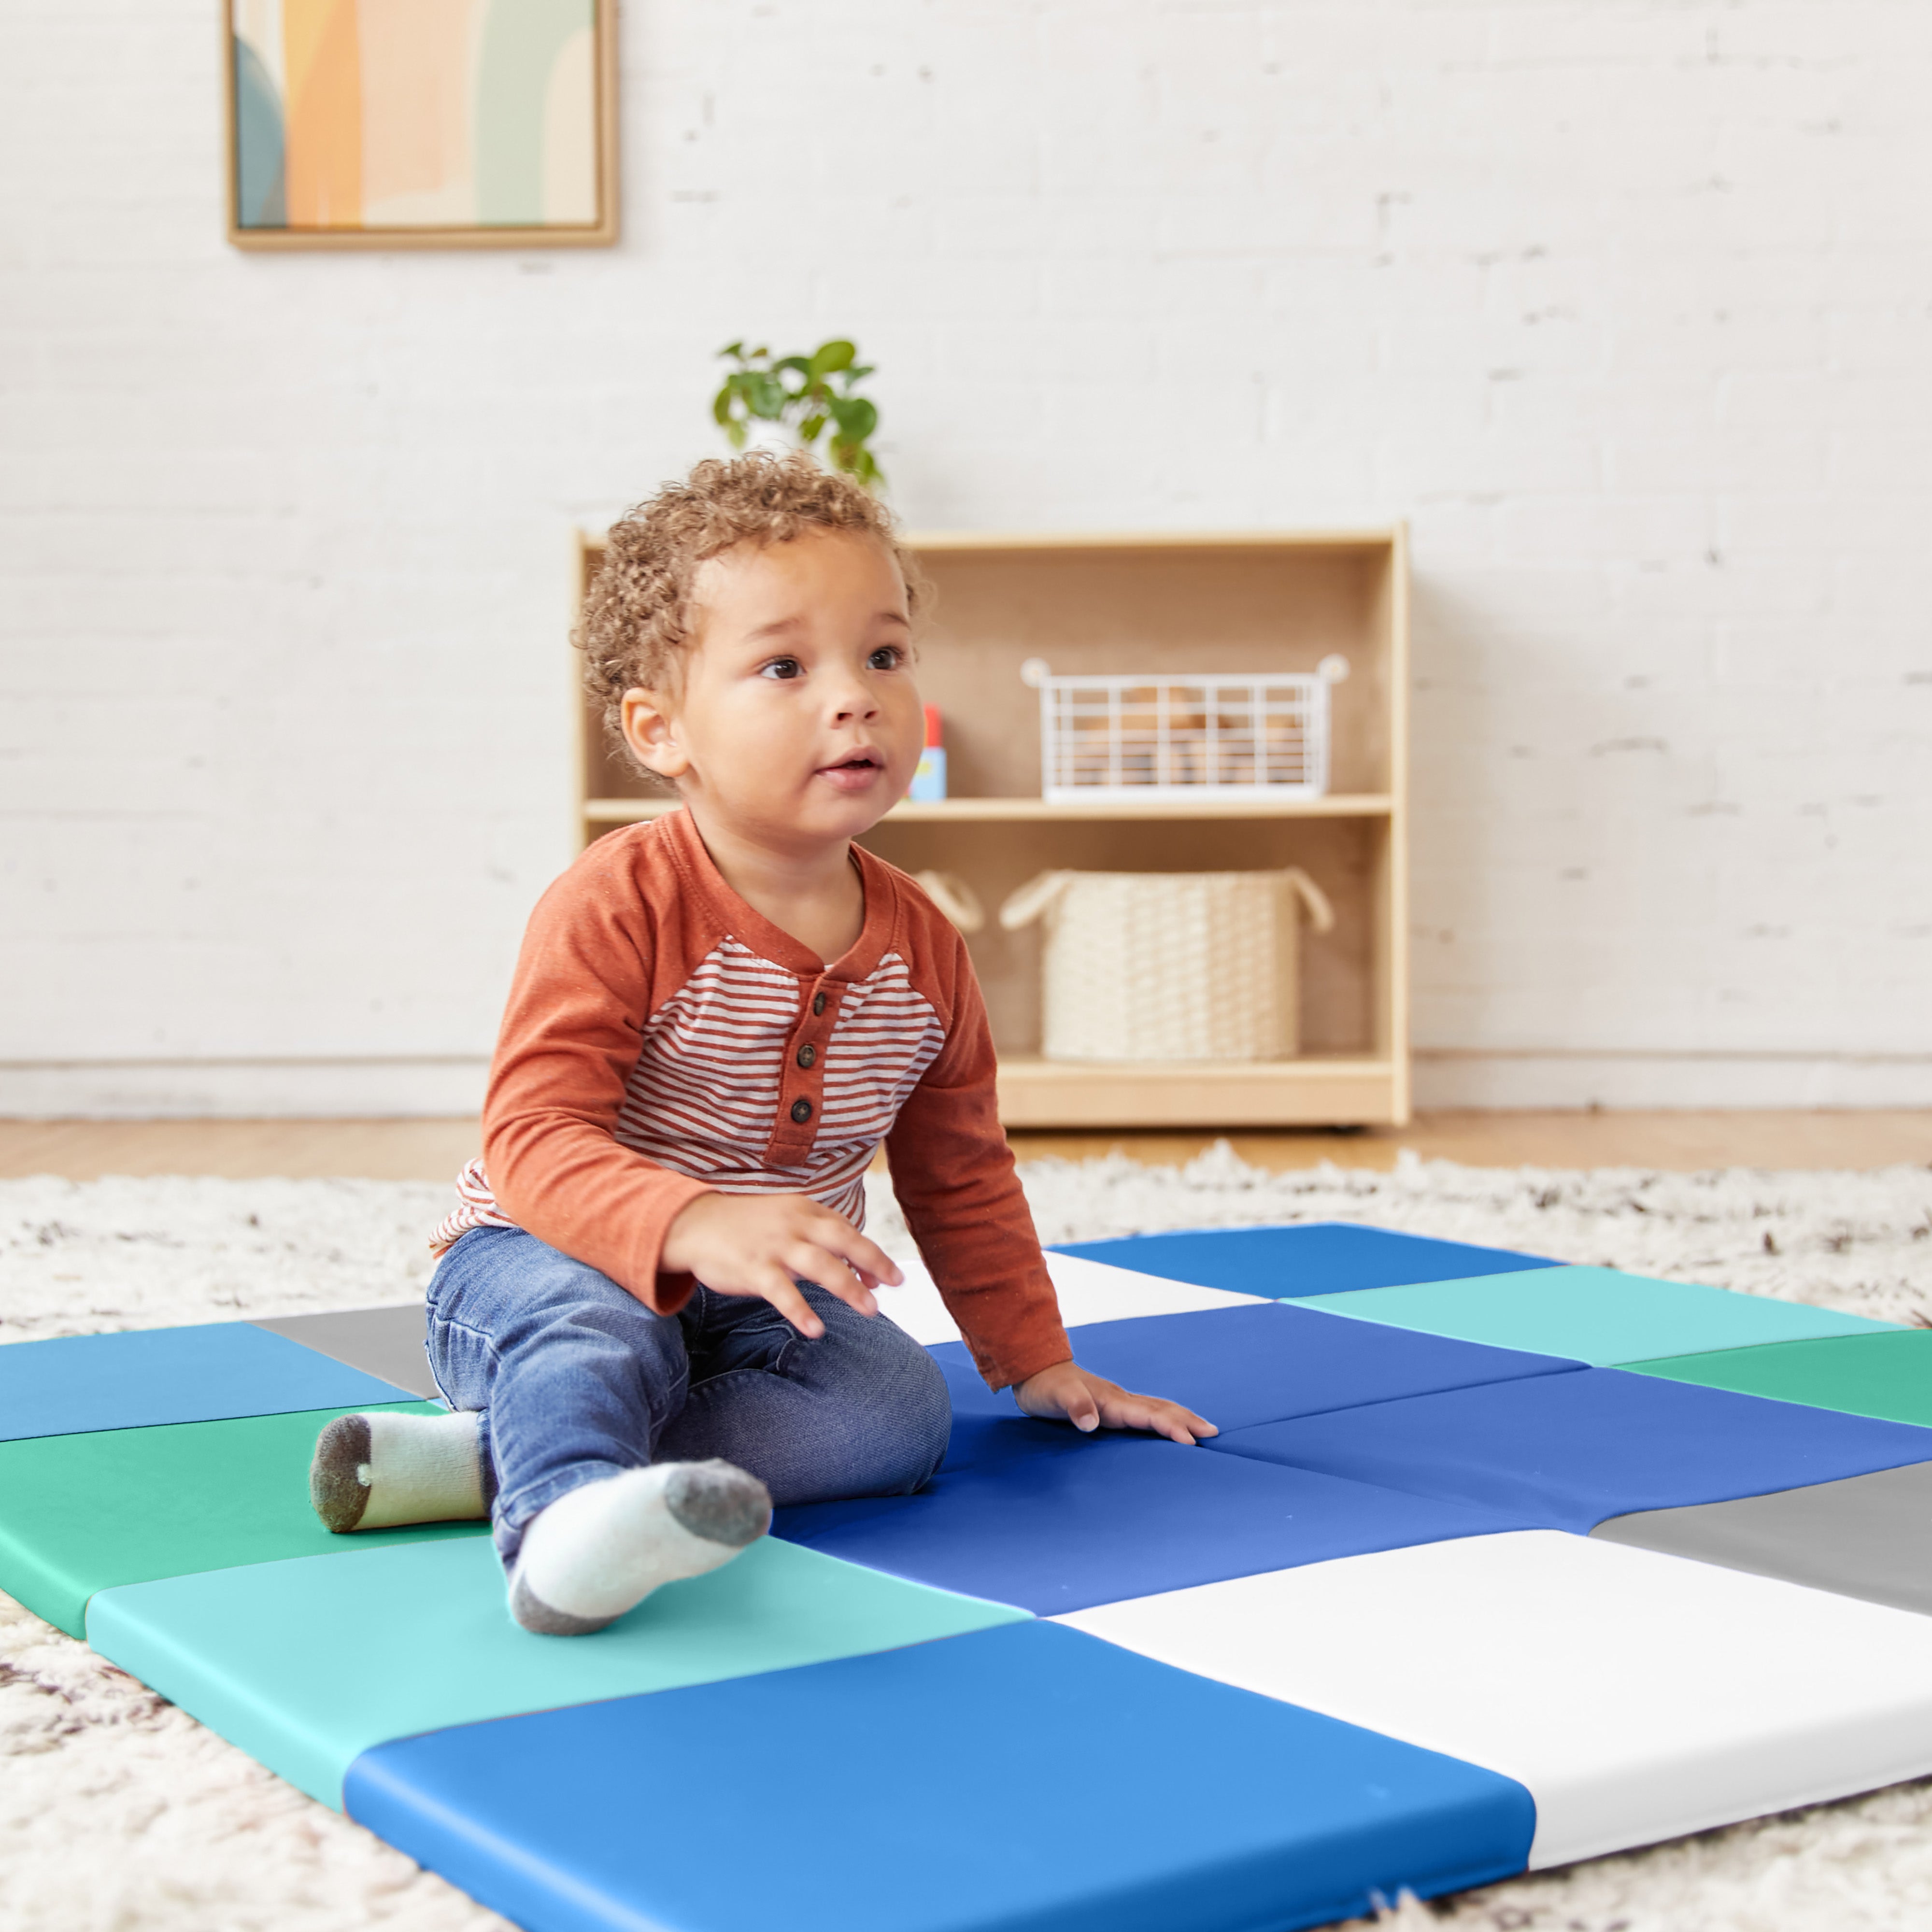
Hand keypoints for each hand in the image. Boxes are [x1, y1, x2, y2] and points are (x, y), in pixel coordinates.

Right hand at [661, 1192, 903, 1337]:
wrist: (693, 1224)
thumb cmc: (746, 1227)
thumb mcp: (785, 1221)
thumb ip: (818, 1240)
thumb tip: (857, 1269)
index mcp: (805, 1210)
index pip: (847, 1230)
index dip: (870, 1254)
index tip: (887, 1278)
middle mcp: (794, 1224)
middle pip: (844, 1240)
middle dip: (874, 1262)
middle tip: (894, 1284)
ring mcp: (775, 1246)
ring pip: (821, 1265)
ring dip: (849, 1288)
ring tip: (871, 1310)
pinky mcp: (753, 1268)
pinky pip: (783, 1292)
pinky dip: (801, 1311)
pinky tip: (816, 1329)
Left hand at [1012, 1360, 1217, 1445]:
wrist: (1034, 1369)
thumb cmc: (1044, 1387)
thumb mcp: (1054, 1397)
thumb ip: (1074, 1406)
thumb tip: (1090, 1422)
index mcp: (1111, 1400)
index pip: (1148, 1414)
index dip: (1170, 1427)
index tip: (1191, 1441)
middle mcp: (1120, 1399)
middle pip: (1161, 1408)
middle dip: (1187, 1420)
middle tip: (1213, 1433)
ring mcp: (1117, 1402)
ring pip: (1157, 1408)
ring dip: (1181, 1417)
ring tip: (1203, 1428)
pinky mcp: (1112, 1406)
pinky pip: (1146, 1412)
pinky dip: (1165, 1418)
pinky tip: (1169, 1426)